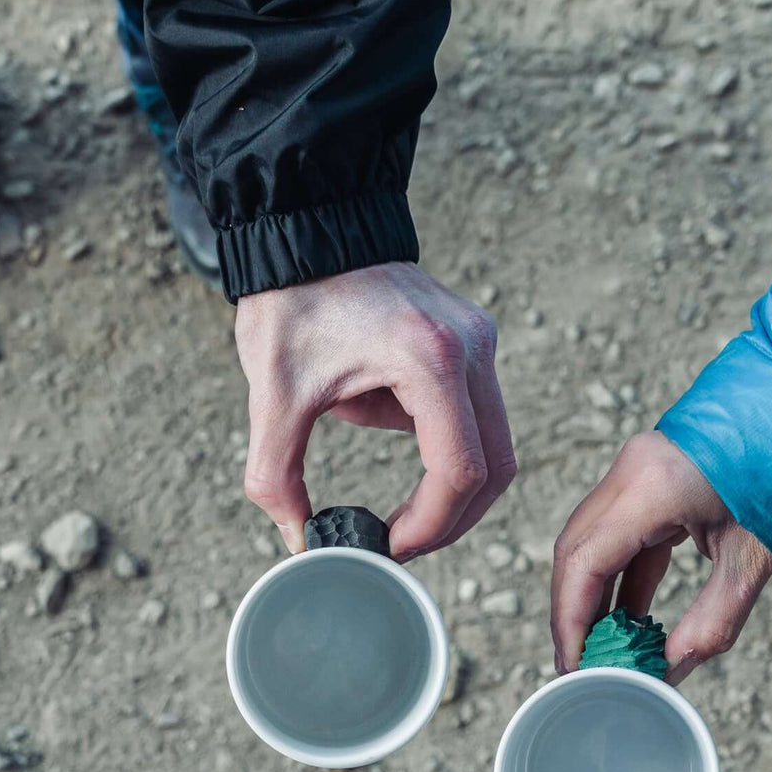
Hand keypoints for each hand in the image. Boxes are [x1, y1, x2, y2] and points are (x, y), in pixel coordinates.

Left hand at [234, 262, 514, 560]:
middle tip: (404, 544)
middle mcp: (470, 347)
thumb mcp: (274, 396)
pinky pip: (480, 418)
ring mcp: (479, 341)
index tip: (391, 545)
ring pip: (496, 447)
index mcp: (429, 359)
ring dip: (454, 490)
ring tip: (405, 514)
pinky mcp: (474, 341)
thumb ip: (277, 477)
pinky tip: (408, 460)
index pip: (460, 471)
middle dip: (451, 520)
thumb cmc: (291, 301)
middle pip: (495, 467)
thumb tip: (297, 542)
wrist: (306, 226)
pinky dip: (450, 453)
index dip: (431, 525)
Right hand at [551, 430, 771, 685]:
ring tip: (603, 648)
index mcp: (653, 485)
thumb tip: (672, 671)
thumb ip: (712, 620)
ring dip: (593, 596)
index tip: (576, 666)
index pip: (585, 562)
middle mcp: (633, 470)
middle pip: (575, 551)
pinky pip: (620, 532)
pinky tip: (629, 617)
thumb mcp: (754, 558)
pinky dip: (621, 576)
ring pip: (592, 541)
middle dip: (573, 613)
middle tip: (582, 664)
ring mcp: (639, 469)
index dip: (571, 621)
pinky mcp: (652, 476)